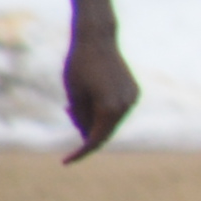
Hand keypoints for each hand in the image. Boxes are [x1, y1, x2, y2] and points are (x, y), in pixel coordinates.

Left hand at [59, 28, 134, 159]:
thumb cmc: (79, 65)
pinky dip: (105, 110)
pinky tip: (93, 94)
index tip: (65, 161)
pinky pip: (118, 109)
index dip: (79, 153)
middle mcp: (126, 106)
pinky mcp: (134, 91)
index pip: (94, 140)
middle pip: (105, 131)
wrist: (97, 39)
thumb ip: (80, 118)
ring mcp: (132, 99)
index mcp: (109, 109)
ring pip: (112, 121)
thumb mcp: (73, 95)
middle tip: (68, 112)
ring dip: (96, 119)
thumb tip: (86, 136)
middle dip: (87, 130)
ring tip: (77, 101)